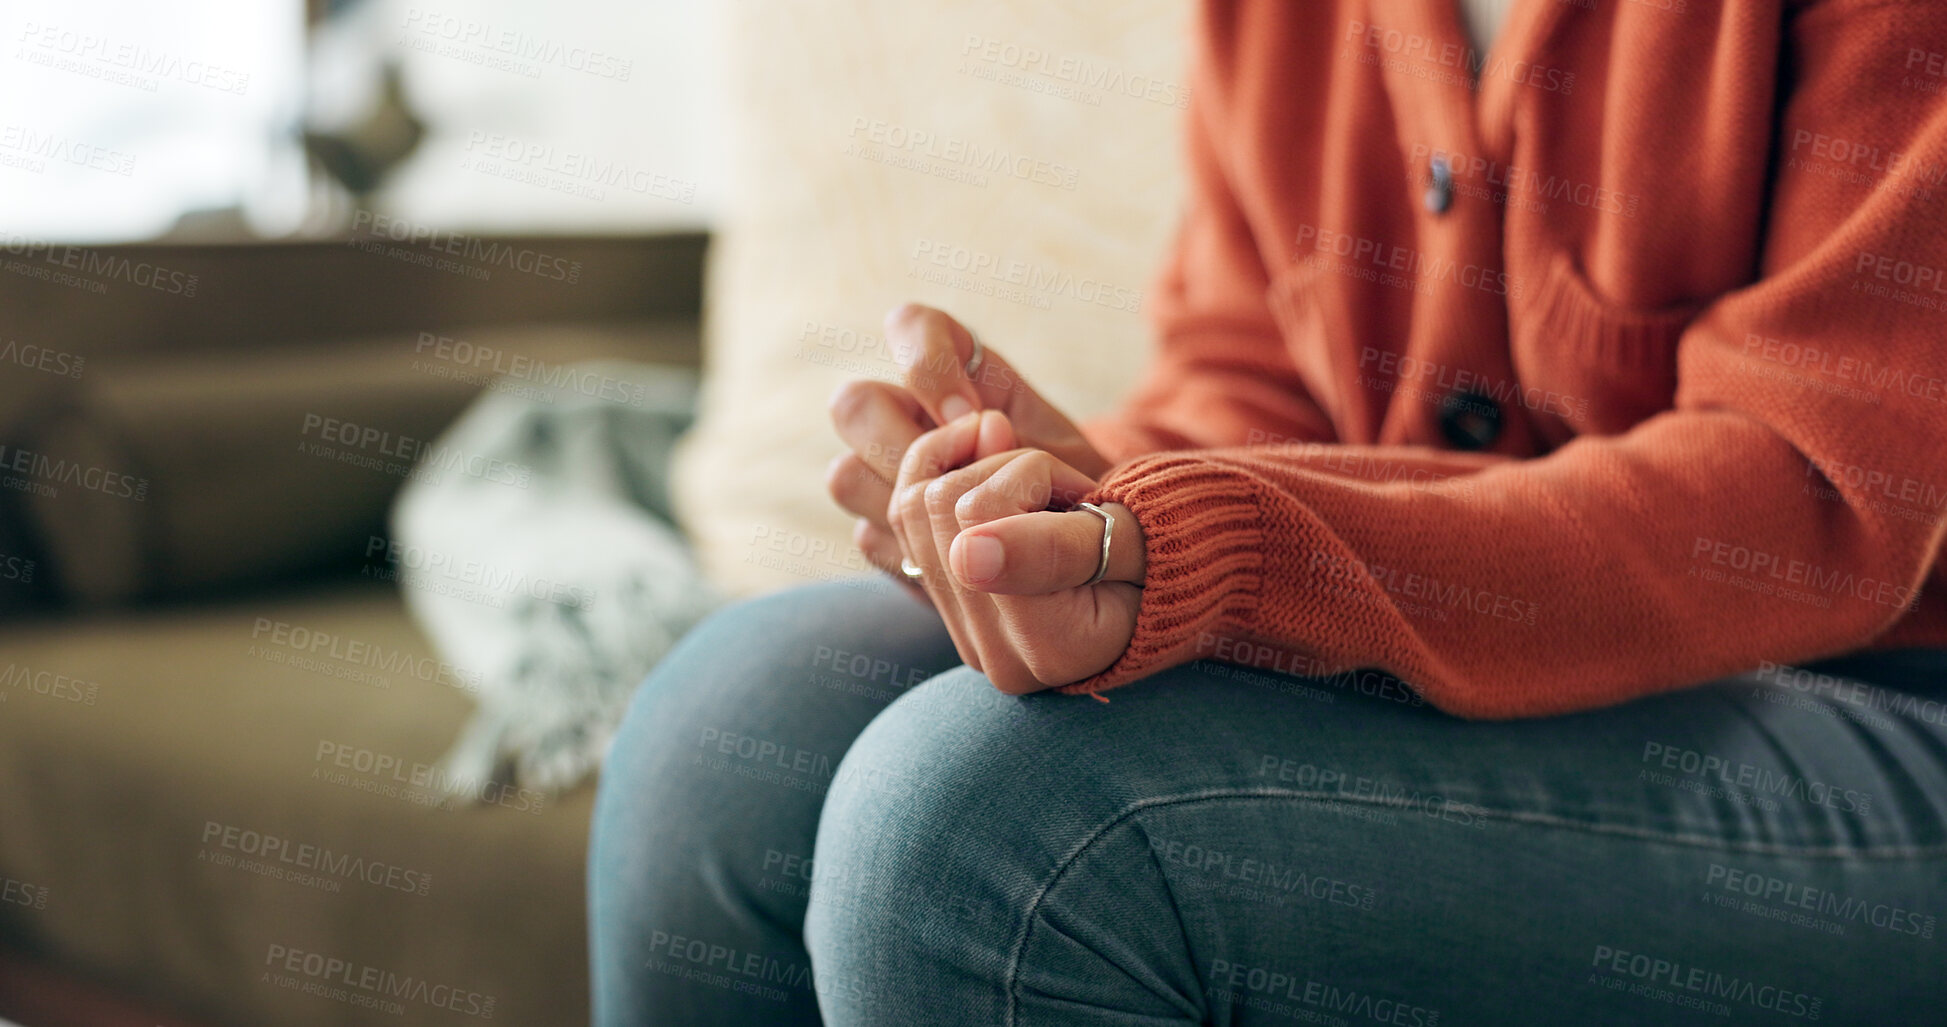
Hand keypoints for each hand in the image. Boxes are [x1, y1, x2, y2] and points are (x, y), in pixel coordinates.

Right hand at [827, 304, 1108, 583]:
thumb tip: (985, 431)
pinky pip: (870, 538)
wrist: (1084, 554)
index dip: (928, 365)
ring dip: (905, 504)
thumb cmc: (1081, 492)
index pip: (910, 326)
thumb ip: (1027, 442)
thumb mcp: (1072, 458)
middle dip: (904, 446)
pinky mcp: (885, 535)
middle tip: (965, 483)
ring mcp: (886, 475)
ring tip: (971, 529)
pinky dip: (913, 551)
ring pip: (846, 475)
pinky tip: (962, 563)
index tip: (979, 419)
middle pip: (854, 405)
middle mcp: (911, 416)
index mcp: (959, 372)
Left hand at [888, 410, 1144, 692]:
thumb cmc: (1161, 555)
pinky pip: (904, 518)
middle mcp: (992, 654)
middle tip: (1061, 492)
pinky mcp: (942, 606)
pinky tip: (995, 481)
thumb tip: (965, 554)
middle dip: (1000, 470)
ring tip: (1036, 494)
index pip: (979, 514)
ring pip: (913, 502)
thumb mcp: (1132, 543)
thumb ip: (1056, 548)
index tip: (1085, 496)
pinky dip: (945, 478)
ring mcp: (962, 634)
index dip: (1031, 474)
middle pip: (937, 505)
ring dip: (974, 473)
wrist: (1159, 581)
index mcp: (1048, 647)